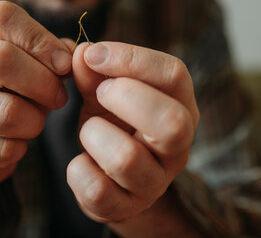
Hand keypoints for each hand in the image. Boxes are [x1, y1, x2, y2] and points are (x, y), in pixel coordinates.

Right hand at [0, 1, 71, 195]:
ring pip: (4, 111)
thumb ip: (54, 53)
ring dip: (34, 121)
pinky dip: (20, 148)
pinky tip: (15, 143)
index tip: (65, 65)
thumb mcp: (30, 67)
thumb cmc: (9, 96)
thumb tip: (76, 53)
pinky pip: (1, 148)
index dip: (42, 40)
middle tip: (59, 97)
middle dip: (44, 82)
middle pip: (1, 59)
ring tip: (35, 122)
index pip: (3, 17)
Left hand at [68, 42, 199, 224]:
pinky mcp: (128, 207)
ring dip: (94, 134)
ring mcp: (156, 182)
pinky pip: (97, 190)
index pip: (174, 75)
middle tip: (100, 93)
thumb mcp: (106, 92)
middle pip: (170, 122)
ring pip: (126, 158)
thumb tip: (82, 53)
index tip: (93, 54)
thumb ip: (94, 72)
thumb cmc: (115, 123)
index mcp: (182, 106)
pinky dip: (78, 170)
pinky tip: (83, 162)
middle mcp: (179, 147)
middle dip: (124, 98)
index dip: (130, 58)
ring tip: (91, 131)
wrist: (112, 175)